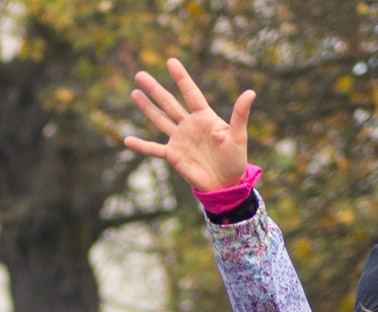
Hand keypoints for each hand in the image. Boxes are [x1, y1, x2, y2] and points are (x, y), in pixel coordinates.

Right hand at [123, 58, 255, 192]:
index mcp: (205, 117)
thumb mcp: (238, 135)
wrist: (225, 183)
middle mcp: (189, 125)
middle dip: (155, 89)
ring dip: (146, 108)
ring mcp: (179, 139)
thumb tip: (251, 92)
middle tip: (139, 75)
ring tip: (134, 94)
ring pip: (159, 120)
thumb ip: (240, 114)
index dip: (181, 78)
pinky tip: (127, 140)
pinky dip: (141, 145)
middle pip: (169, 103)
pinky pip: (154, 149)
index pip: (190, 93)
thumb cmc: (235, 159)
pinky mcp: (173, 155)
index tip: (171, 62)